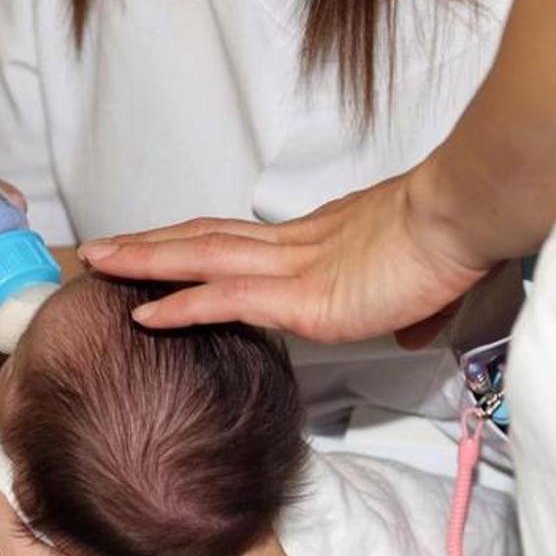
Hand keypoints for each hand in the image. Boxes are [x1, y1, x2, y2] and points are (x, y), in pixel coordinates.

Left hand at [76, 172, 492, 346]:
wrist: (459, 223)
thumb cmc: (446, 244)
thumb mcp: (419, 285)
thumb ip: (404, 310)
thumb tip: (411, 332)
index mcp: (313, 241)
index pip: (234, 237)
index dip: (189, 240)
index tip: (155, 245)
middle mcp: (290, 248)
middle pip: (200, 237)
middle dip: (147, 243)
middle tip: (101, 246)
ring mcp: (289, 272)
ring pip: (197, 259)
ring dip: (142, 262)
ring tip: (96, 265)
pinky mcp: (298, 300)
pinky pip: (222, 300)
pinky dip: (178, 307)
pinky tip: (142, 315)